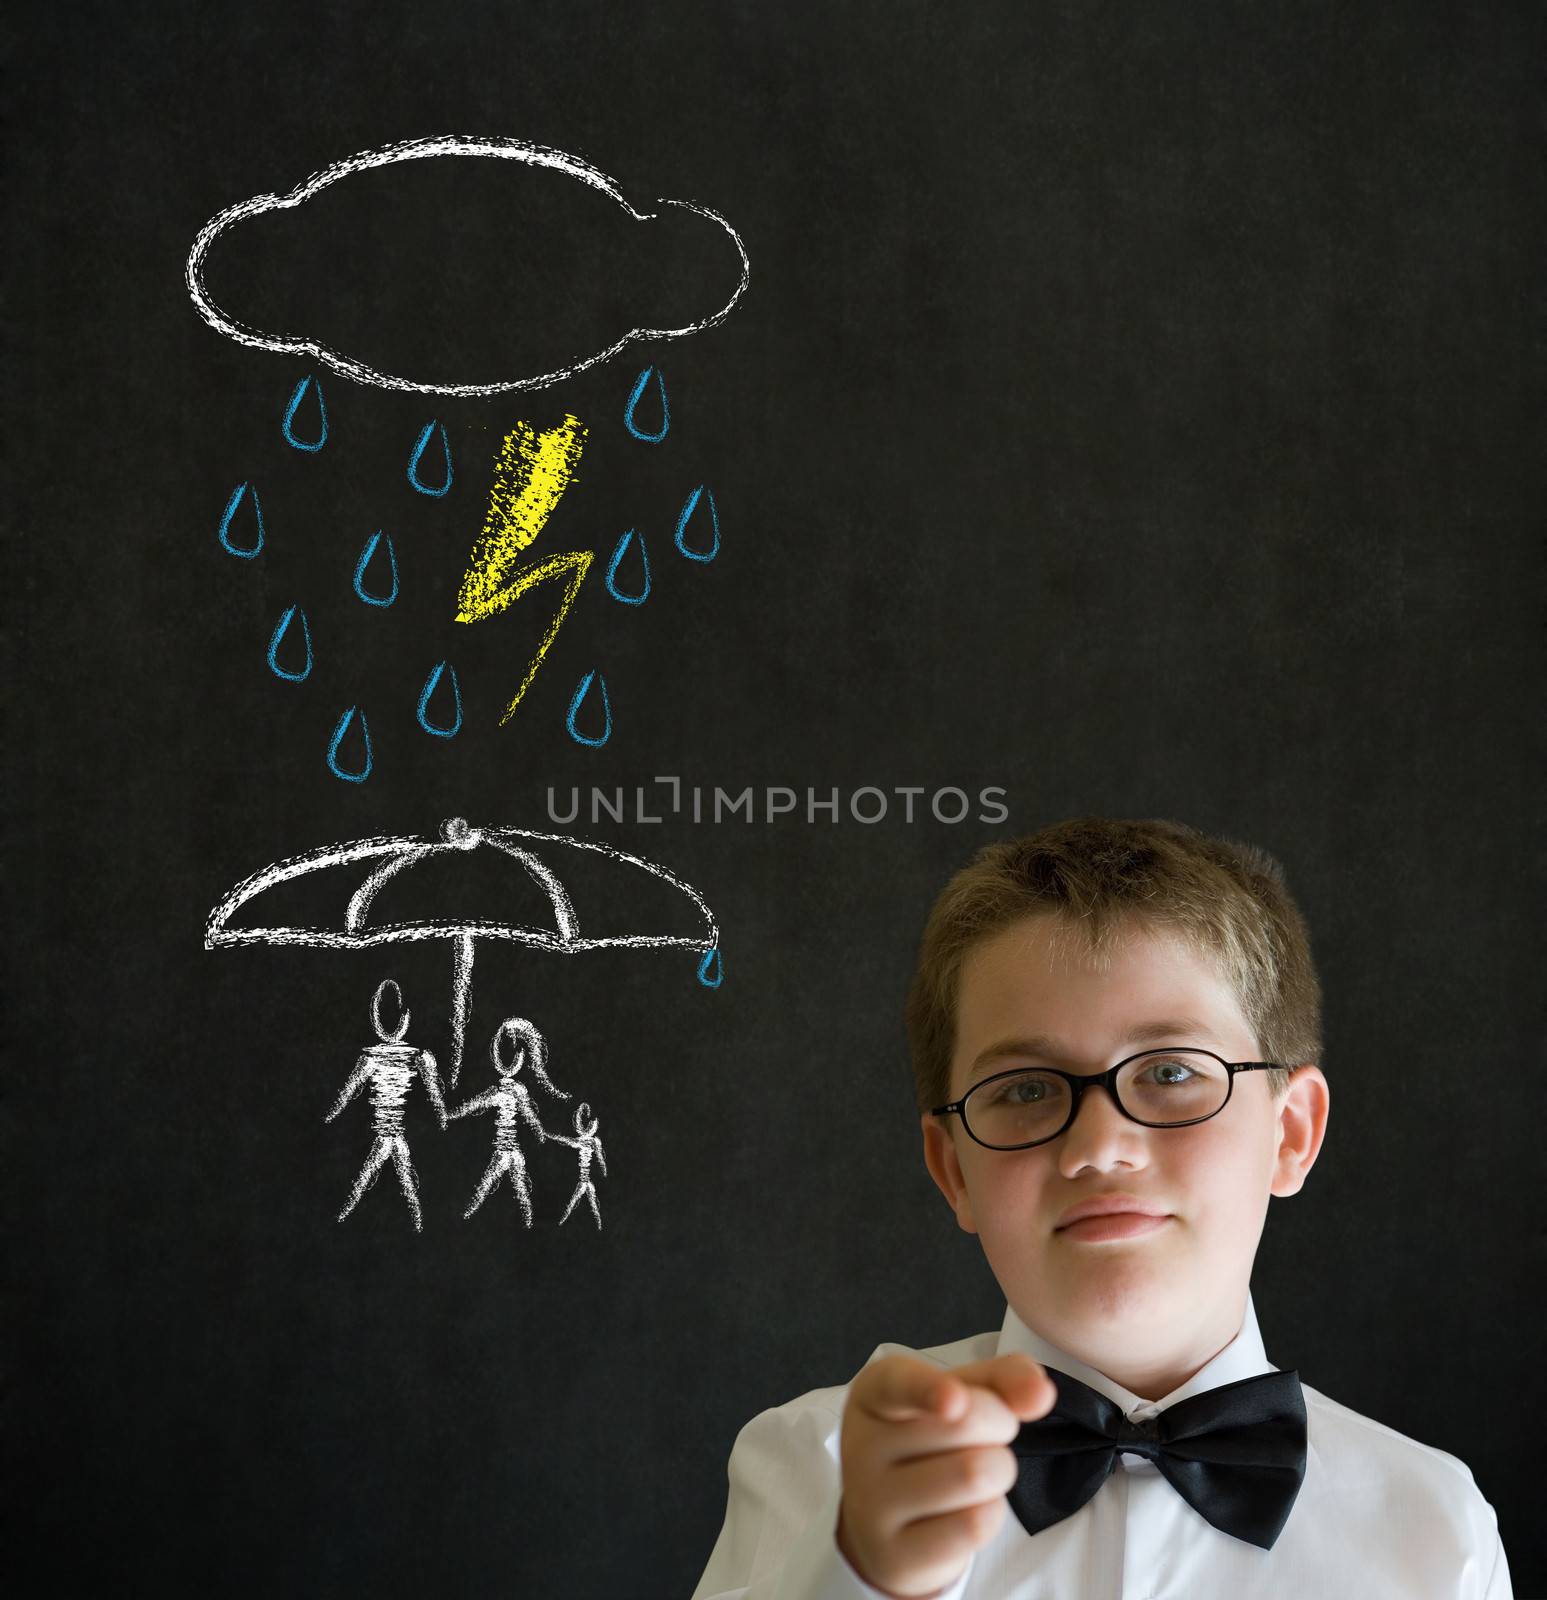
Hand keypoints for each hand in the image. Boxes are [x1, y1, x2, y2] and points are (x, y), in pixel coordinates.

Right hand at [835, 1352, 1055, 1598]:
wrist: (889, 1519)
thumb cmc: (932, 1441)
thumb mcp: (959, 1396)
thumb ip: (1003, 1379)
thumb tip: (1041, 1392)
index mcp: (874, 1392)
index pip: (901, 1384)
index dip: (931, 1390)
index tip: (956, 1402)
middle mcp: (862, 1445)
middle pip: (966, 1422)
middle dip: (999, 1426)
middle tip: (982, 1438)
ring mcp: (871, 1504)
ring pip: (975, 1475)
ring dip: (999, 1471)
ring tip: (976, 1474)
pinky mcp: (894, 1555)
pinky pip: (975, 1525)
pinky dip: (990, 1512)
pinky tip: (965, 1510)